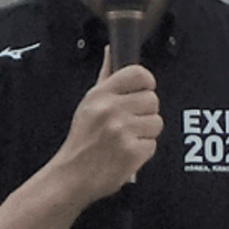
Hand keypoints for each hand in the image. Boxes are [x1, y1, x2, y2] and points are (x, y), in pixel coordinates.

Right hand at [54, 47, 162, 205]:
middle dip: (145, 112)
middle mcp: (111, 110)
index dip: (147, 82)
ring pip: (157, 123)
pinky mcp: (133, 152)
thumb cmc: (81, 140)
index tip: (144, 90)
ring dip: (146, 133)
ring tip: (127, 139)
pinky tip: (127, 152)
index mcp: (100, 95)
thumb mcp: (88, 104)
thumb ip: (105, 77)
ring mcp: (123, 131)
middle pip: (152, 100)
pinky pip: (153, 144)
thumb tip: (111, 52)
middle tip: (130, 123)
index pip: (138, 74)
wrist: (72, 176)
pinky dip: (143, 151)